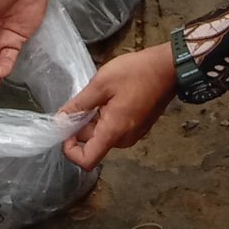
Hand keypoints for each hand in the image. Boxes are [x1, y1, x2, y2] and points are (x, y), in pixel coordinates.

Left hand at [59, 43, 176, 168]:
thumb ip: (79, 104)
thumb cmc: (135, 73)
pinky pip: (114, 129)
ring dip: (93, 119)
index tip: (66, 128)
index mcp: (114, 132)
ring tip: (99, 94)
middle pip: (93, 144)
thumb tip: (60, 120)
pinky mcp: (137, 127)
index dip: (70, 150)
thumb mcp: (101, 84)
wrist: (168, 68)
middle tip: (83, 99)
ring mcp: (132, 134)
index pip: (87, 161)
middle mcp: (123, 139)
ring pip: (103, 134)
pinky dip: (105, 117)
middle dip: (81, 125)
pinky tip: (109, 96)